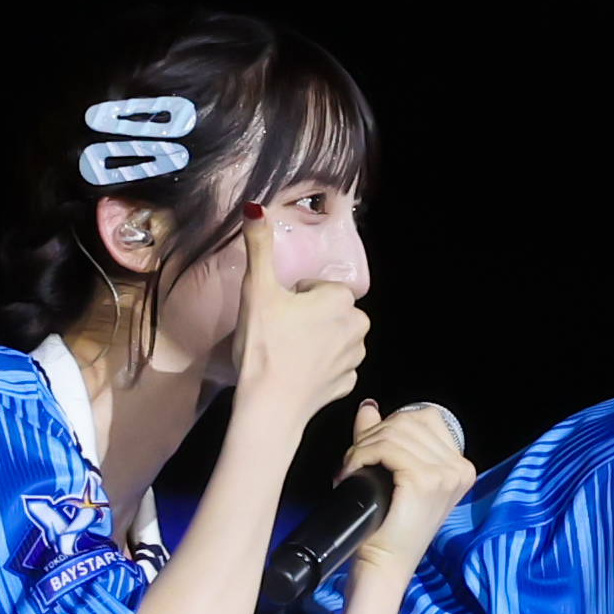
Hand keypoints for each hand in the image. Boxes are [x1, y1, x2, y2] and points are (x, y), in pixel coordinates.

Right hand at [230, 214, 371, 424]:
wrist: (270, 404)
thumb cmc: (263, 345)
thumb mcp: (256, 289)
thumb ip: (259, 246)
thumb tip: (255, 208)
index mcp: (340, 300)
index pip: (317, 286)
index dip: (294, 296)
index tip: (278, 310)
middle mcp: (358, 326)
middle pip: (330, 309)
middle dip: (309, 315)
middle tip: (280, 330)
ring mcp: (356, 358)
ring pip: (335, 336)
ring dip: (316, 338)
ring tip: (287, 350)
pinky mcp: (348, 383)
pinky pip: (334, 365)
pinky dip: (319, 366)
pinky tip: (298, 371)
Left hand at [339, 398, 474, 575]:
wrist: (385, 562)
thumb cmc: (388, 527)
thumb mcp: (391, 473)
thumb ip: (383, 437)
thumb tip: (369, 407)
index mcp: (459, 466)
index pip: (425, 417)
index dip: (392, 426)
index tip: (373, 450)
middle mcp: (459, 469)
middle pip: (407, 421)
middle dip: (374, 435)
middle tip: (357, 461)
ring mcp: (445, 474)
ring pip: (394, 432)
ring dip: (364, 446)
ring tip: (354, 468)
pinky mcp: (425, 480)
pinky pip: (386, 448)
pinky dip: (362, 456)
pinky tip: (354, 472)